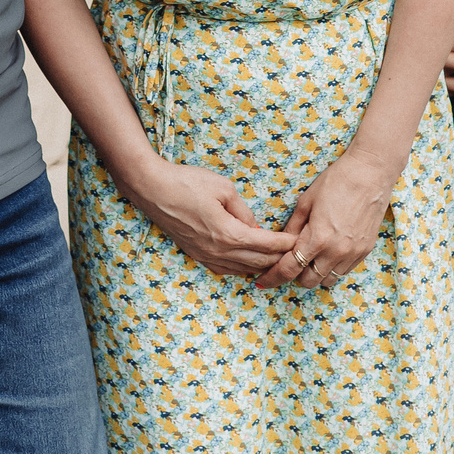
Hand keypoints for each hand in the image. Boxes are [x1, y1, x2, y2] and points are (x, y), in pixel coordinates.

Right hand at [122, 156, 297, 279]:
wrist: (153, 189)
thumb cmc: (188, 183)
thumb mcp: (224, 188)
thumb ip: (244, 211)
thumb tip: (256, 227)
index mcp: (229, 234)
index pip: (267, 245)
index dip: (286, 244)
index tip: (300, 241)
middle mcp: (219, 251)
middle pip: (258, 262)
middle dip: (280, 259)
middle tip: (296, 254)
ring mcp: (206, 256)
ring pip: (243, 270)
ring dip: (262, 267)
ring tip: (279, 261)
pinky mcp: (197, 255)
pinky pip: (226, 269)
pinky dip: (243, 268)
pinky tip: (250, 263)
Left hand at [255, 148, 398, 290]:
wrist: (370, 173)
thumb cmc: (336, 181)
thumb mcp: (306, 201)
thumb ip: (293, 227)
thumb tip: (282, 244)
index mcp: (317, 238)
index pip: (290, 269)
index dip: (273, 277)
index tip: (263, 280)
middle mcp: (336, 251)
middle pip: (309, 281)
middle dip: (296, 274)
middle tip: (291, 260)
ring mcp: (353, 253)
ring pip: (327, 280)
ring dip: (316, 273)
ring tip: (312, 256)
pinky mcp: (365, 251)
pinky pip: (344, 271)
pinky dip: (333, 267)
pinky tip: (329, 251)